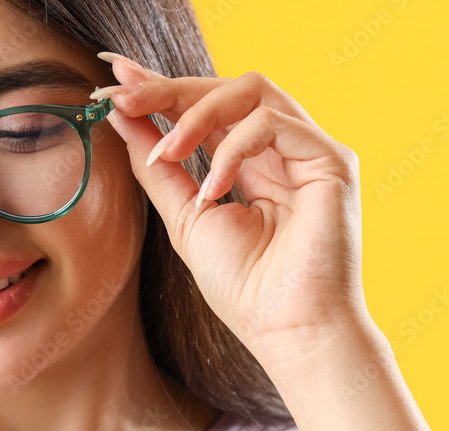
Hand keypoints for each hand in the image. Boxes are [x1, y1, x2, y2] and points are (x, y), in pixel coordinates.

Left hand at [92, 53, 368, 355]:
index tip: (117, 82)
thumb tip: (121, 117)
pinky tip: (214, 189)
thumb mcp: (186, 219)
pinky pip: (272, 123)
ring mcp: (309, 152)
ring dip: (197, 114)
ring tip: (167, 153)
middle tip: (123, 96)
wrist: (288, 331)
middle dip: (170, 90)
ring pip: (251, 91)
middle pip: (227, 89)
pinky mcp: (331, 160)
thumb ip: (158, 167)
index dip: (163, 90)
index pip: (208, 110)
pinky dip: (233, 148)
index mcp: (253, 163)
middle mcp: (283, 151)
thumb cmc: (246, 288)